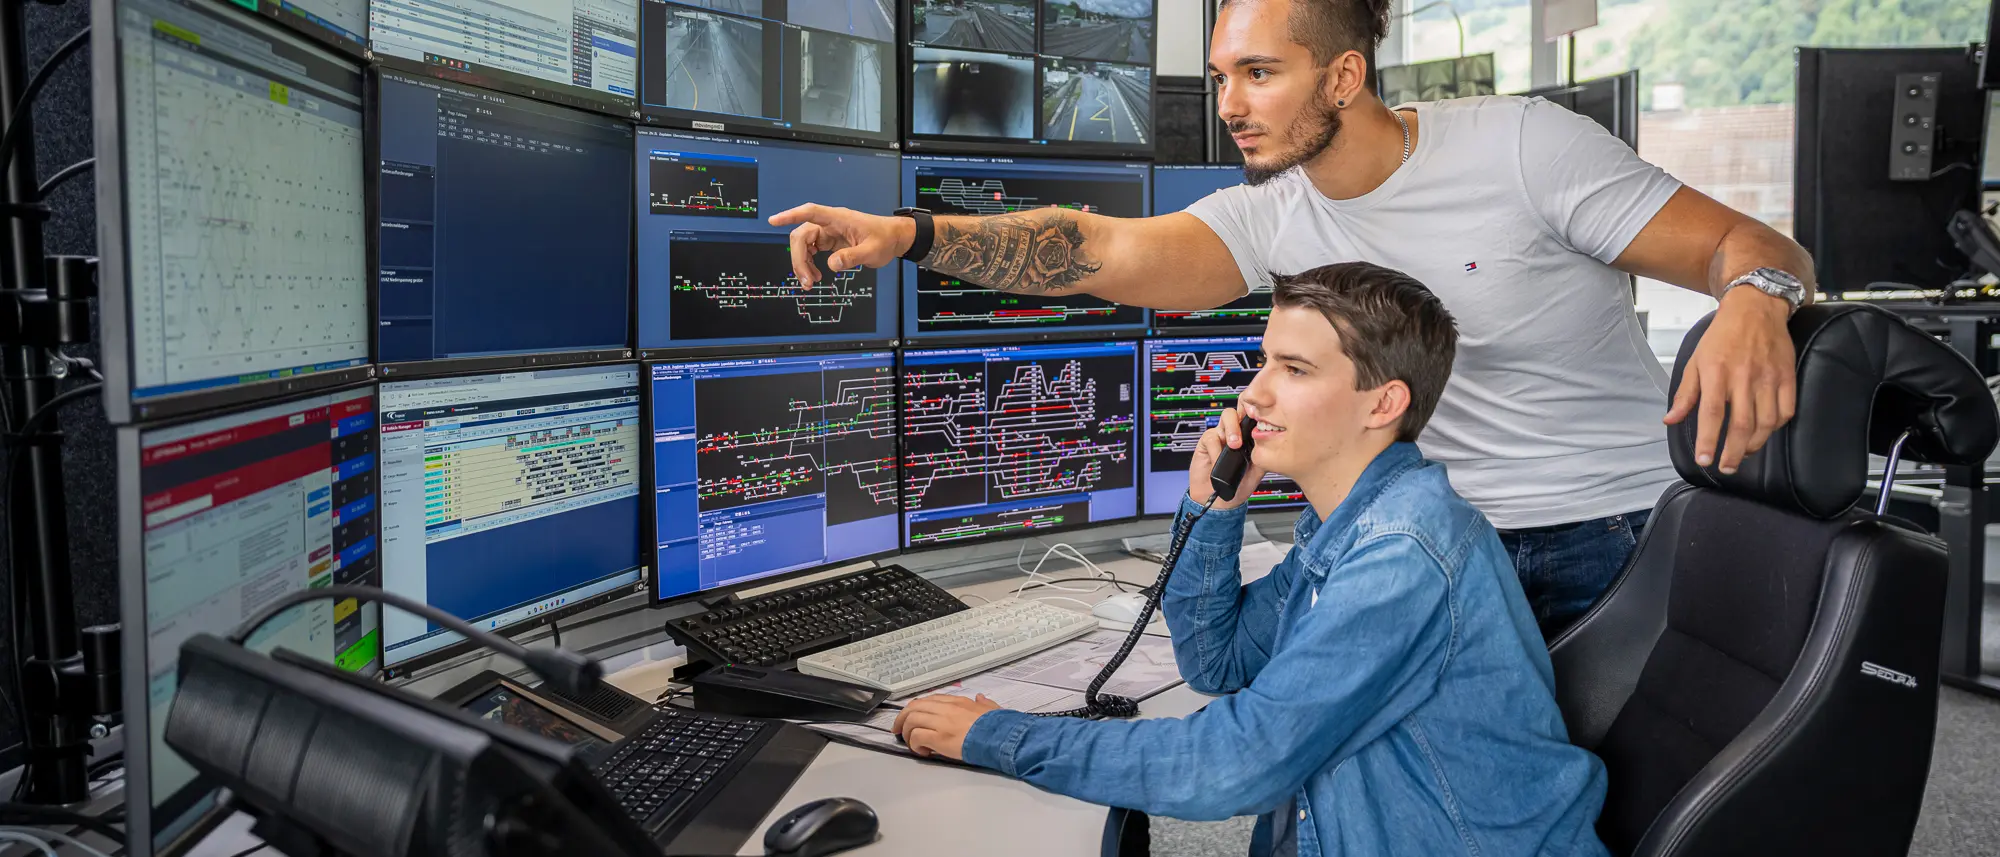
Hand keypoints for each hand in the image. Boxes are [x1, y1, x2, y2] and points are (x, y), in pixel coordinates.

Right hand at [768, 204, 914, 287]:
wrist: (893, 239)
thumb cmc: (884, 239)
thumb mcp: (872, 251)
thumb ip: (852, 257)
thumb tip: (831, 265)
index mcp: (838, 218)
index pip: (810, 212)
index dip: (790, 215)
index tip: (774, 221)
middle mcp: (829, 223)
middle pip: (801, 236)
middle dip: (798, 259)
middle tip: (807, 282)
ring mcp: (827, 232)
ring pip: (803, 245)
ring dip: (802, 264)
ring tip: (811, 283)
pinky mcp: (829, 241)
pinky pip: (811, 251)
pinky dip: (809, 264)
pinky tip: (816, 276)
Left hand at [891, 694, 1002, 760]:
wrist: (1002, 737)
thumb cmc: (999, 726)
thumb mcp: (993, 709)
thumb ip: (984, 703)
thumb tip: (981, 698)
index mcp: (958, 701)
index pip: (929, 699)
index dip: (916, 708)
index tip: (911, 716)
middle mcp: (947, 708)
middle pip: (914, 706)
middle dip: (902, 718)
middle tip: (898, 730)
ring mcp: (942, 722)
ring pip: (911, 720)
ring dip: (906, 732)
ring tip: (911, 743)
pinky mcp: (939, 737)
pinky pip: (916, 736)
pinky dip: (914, 744)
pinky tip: (922, 751)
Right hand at [1189, 406, 1264, 508]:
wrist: (1221, 500)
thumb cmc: (1240, 485)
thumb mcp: (1259, 470)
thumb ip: (1265, 453)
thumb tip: (1273, 441)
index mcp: (1250, 436)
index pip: (1254, 415)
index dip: (1258, 412)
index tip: (1262, 420)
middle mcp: (1236, 432)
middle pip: (1241, 409)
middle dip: (1244, 417)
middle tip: (1247, 434)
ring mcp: (1222, 435)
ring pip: (1227, 416)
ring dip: (1231, 429)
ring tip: (1234, 445)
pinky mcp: (1206, 442)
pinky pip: (1211, 436)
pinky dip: (1216, 448)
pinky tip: (1218, 460)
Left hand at [1664, 287, 1796, 473]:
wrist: (1755, 308)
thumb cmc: (1721, 336)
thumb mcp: (1695, 361)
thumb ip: (1685, 394)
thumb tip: (1670, 420)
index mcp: (1716, 373)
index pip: (1711, 414)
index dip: (1708, 440)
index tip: (1704, 460)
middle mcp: (1743, 377)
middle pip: (1741, 425)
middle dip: (1733, 452)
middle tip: (1726, 468)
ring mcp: (1768, 377)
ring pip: (1765, 422)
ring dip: (1754, 444)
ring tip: (1742, 453)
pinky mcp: (1787, 376)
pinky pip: (1786, 410)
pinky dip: (1776, 427)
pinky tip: (1764, 432)